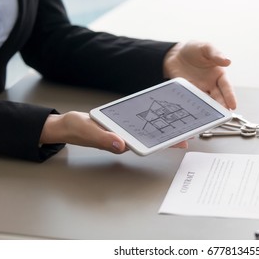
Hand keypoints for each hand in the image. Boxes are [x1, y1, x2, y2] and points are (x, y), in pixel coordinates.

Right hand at [40, 112, 187, 152]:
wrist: (68, 125)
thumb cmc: (76, 129)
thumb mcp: (88, 131)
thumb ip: (103, 139)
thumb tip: (122, 145)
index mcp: (120, 143)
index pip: (148, 144)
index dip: (165, 143)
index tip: (182, 141)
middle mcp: (125, 139)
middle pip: (152, 138)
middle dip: (171, 135)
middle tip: (191, 131)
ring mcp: (124, 133)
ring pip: (147, 131)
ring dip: (163, 127)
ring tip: (180, 122)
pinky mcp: (121, 126)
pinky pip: (139, 123)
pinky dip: (150, 119)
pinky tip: (159, 113)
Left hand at [164, 41, 236, 109]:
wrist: (175, 55)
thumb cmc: (194, 49)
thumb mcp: (205, 47)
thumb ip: (215, 54)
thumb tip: (227, 61)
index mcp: (219, 74)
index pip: (226, 87)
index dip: (230, 96)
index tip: (233, 106)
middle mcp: (211, 85)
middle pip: (218, 98)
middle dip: (221, 107)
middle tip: (223, 116)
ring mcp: (200, 90)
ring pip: (207, 102)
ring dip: (209, 110)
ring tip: (211, 117)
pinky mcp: (189, 93)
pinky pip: (193, 101)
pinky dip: (196, 107)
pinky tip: (196, 112)